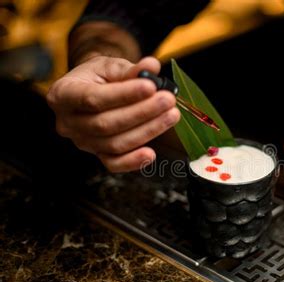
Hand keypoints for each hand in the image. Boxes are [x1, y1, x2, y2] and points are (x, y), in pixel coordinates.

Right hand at [47, 56, 179, 171]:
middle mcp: (67, 122)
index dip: (124, 94)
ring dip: (147, 131)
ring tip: (171, 115)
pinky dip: (134, 161)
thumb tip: (151, 67)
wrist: (92, 90)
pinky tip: (151, 153)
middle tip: (168, 100)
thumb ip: (130, 69)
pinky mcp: (97, 155)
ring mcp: (82, 142)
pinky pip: (114, 164)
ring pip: (114, 144)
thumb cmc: (99, 77)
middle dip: (142, 112)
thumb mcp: (110, 66)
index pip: (93, 98)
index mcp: (63, 94)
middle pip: (106, 124)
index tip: (151, 86)